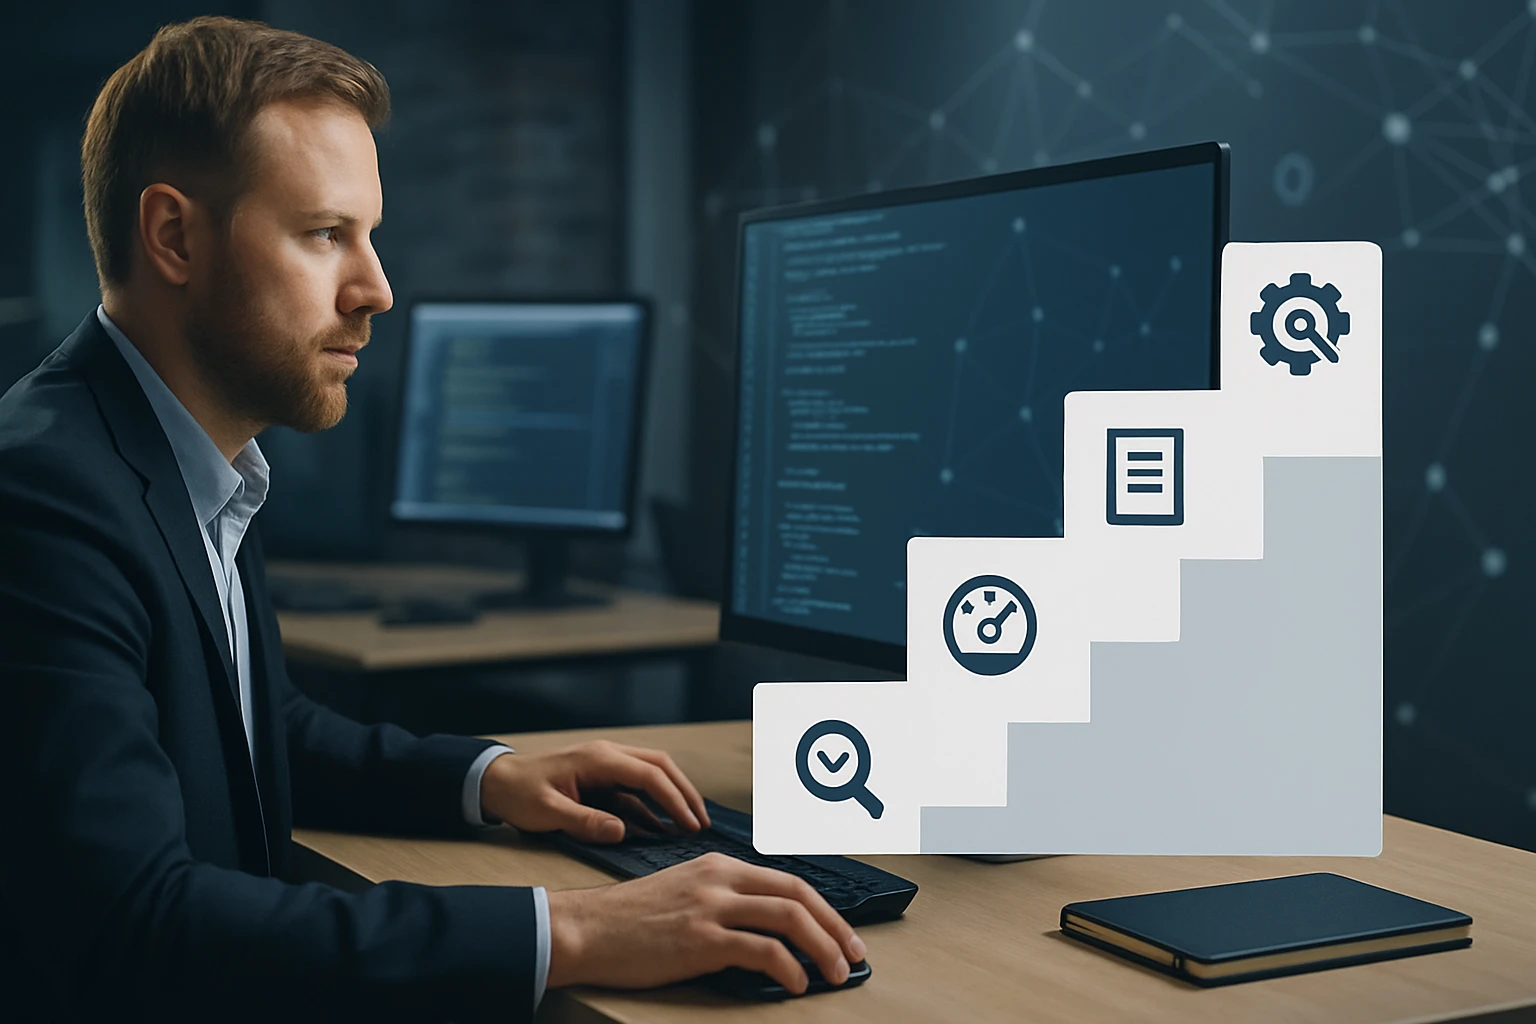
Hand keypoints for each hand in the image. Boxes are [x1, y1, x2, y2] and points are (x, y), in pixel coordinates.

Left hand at [478, 740, 709, 841]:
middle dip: (684, 793)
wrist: (496, 781)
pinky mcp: (602, 780)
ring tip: (689, 825)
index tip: (689, 823)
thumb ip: (585, 822)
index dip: (674, 799)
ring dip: (672, 797)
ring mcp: (606, 766)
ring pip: (651, 775)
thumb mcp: (547, 811)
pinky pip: (634, 791)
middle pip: (660, 767)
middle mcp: (607, 756)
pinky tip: (661, 828)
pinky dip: (652, 807)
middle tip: (701, 822)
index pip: (649, 775)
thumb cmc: (518, 792)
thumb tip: (622, 831)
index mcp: (598, 759)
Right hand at [546, 852, 867, 994]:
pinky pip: (761, 950)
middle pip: (798, 894)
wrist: (584, 929)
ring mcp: (710, 907)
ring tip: (836, 974)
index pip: (788, 880)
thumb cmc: (628, 920)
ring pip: (788, 917)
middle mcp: (719, 879)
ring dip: (822, 948)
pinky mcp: (700, 939)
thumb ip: (723, 900)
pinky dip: (788, 968)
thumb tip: (766, 930)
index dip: (824, 909)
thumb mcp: (682, 892)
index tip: (843, 934)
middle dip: (836, 927)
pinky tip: (795, 984)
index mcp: (718, 866)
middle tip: (854, 955)